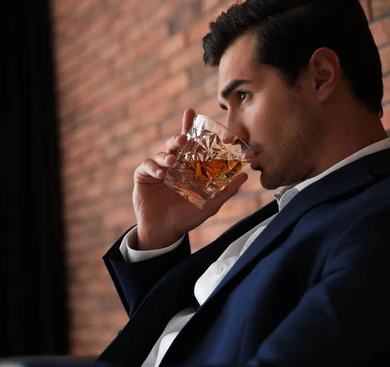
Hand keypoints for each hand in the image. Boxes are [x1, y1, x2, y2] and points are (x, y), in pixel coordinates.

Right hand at [133, 108, 247, 249]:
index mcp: (188, 168)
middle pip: (175, 144)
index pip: (191, 145)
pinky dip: (153, 167)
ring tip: (171, 161)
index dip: (190, 128)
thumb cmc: (186, 218)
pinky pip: (147, 165)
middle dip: (178, 137)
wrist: (164, 232)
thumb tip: (245, 176)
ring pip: (161, 153)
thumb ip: (226, 191)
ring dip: (166, 154)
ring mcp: (158, 169)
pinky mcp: (144, 175)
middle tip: (182, 139)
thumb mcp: (209, 205)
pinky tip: (160, 174)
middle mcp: (174, 165)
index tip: (192, 113)